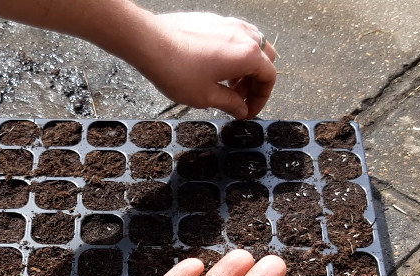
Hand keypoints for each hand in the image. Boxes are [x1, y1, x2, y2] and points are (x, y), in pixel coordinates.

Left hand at [131, 12, 277, 119]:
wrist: (150, 43)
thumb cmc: (177, 69)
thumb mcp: (206, 97)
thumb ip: (230, 103)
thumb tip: (241, 109)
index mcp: (248, 55)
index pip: (269, 76)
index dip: (261, 98)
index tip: (248, 110)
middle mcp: (243, 35)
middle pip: (264, 58)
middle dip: (254, 81)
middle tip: (238, 98)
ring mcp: (228, 24)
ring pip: (250, 45)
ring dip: (244, 66)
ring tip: (225, 83)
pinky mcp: (212, 21)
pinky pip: (233, 36)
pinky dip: (231, 53)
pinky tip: (213, 67)